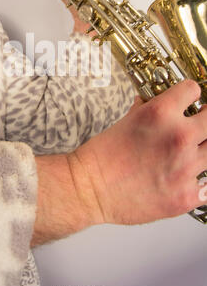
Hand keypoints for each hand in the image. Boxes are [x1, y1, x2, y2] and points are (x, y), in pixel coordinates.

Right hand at [72, 80, 206, 224]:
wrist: (89, 189)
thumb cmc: (101, 157)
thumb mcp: (124, 121)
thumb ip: (145, 110)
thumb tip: (152, 102)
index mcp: (160, 114)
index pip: (193, 90)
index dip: (190, 93)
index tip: (190, 99)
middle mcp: (178, 137)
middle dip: (205, 118)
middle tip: (198, 123)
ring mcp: (185, 168)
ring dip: (202, 149)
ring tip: (190, 152)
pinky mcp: (186, 195)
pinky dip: (198, 180)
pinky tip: (185, 176)